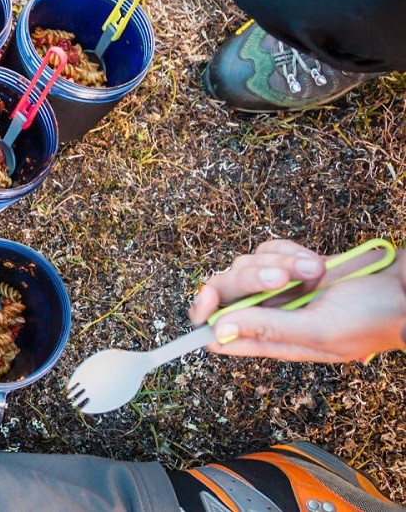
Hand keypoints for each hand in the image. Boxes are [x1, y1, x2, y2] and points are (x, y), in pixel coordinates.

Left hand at [188, 239, 405, 361]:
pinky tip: (316, 263)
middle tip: (280, 277)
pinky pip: (269, 249)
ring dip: (280, 262)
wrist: (405, 289)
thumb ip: (268, 330)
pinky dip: (290, 251)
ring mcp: (278, 287)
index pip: (216, 333)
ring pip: (246, 264)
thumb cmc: (372, 319)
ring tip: (315, 272)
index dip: (204, 316)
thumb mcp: (319, 330)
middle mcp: (267, 314)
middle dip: (251, 278)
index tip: (207, 300)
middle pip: (226, 289)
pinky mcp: (290, 263)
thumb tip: (219, 331)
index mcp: (270, 340)